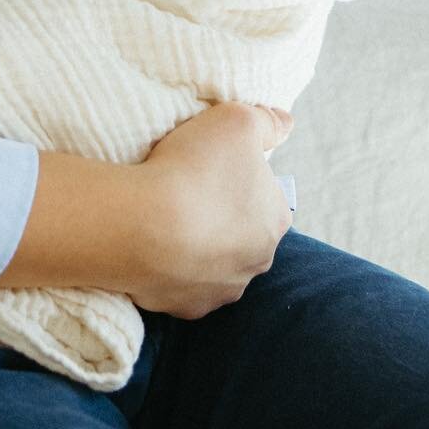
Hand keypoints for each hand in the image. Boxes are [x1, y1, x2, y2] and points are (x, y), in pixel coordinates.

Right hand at [122, 102, 296, 318]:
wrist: (142, 225)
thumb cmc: (194, 169)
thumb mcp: (236, 120)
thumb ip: (266, 120)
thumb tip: (285, 122)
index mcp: (275, 221)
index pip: (263, 196)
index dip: (237, 179)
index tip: (208, 168)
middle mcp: (257, 262)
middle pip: (240, 233)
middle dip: (219, 217)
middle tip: (186, 193)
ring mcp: (222, 290)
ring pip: (213, 264)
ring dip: (197, 247)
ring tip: (165, 222)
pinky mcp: (188, 308)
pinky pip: (182, 286)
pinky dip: (171, 270)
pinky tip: (153, 248)